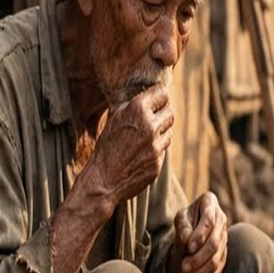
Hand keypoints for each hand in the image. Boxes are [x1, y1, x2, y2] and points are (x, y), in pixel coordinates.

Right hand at [86, 83, 173, 207]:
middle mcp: (149, 125)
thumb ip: (131, 106)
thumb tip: (147, 95)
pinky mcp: (158, 161)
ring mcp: (155, 145)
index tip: (158, 98)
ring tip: (146, 136)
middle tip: (156, 116)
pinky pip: (163, 149)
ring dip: (161, 131)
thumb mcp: (114, 119)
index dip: (160, 95)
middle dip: (163, 112)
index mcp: (137, 109)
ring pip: (169, 131)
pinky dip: (156, 148)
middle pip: (170, 111)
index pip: (162, 93)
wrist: (103, 179)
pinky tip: (143, 152)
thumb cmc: (106, 146)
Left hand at [171, 192, 227, 272]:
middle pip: (214, 243)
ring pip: (216, 258)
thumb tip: (188, 239)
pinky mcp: (224, 253)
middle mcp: (221, 218)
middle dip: (198, 258)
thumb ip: (183, 225)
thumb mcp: (180, 218)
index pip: (209, 219)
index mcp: (210, 202)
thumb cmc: (185, 221)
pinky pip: (218, 269)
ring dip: (200, 270)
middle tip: (184, 267)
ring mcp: (225, 237)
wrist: (191, 232)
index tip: (189, 247)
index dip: (200, 235)